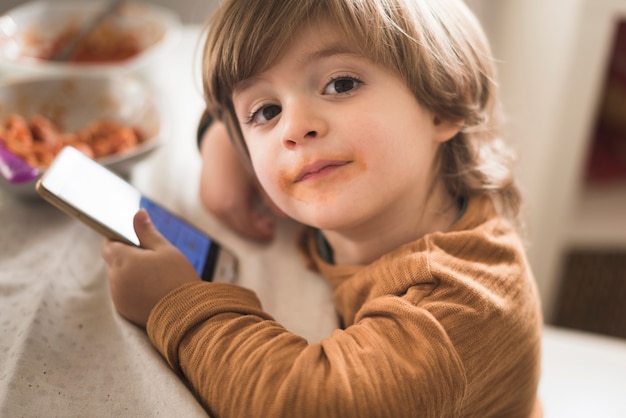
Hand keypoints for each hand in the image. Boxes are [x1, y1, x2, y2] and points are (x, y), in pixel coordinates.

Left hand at [101, 209, 200, 326]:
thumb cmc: (178, 278)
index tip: (134, 240)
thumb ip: (147, 232)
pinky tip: (152, 290)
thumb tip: (137, 213)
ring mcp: (118, 296)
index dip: (119, 240)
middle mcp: (115, 278)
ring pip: (118, 278)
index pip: (109, 244)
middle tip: (151, 260)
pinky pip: (123, 294)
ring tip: (154, 277)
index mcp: (123, 260)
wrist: (186, 313)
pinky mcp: (124, 310)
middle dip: (127, 258)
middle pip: (113, 261)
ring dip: (130, 274)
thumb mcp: (165, 250)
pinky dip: (133, 290)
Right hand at [199, 121, 284, 241]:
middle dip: (254, 228)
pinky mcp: (205, 194)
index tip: (272, 233)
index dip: (261, 233)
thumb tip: (283, 215)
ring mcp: (208, 201)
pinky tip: (248, 206)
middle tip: (269, 227)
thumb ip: (272, 199)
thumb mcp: (261, 177)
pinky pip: (222, 210)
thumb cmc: (242, 154)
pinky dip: (235, 212)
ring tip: (261, 217)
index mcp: (231, 203)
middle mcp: (216, 205)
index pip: (248, 228)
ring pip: (230, 219)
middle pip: (238, 225)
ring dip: (245, 220)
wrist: (219, 138)